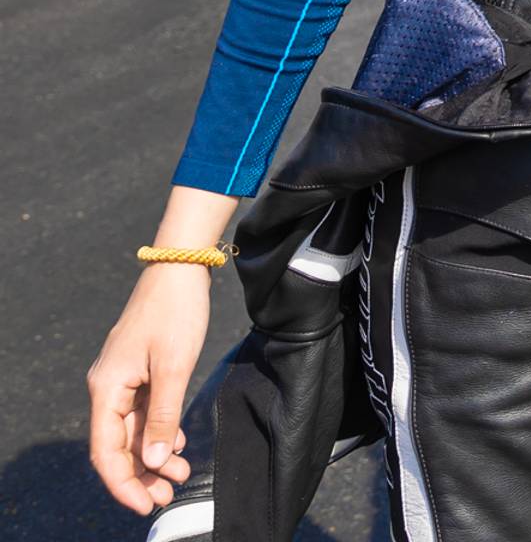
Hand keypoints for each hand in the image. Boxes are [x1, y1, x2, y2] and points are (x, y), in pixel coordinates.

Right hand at [87, 264, 209, 513]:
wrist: (181, 267)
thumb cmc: (176, 312)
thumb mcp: (174, 366)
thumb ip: (162, 415)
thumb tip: (152, 462)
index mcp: (106, 389)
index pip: (105, 452)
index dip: (123, 483)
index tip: (145, 505)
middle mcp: (108, 387)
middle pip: (118, 445)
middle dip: (142, 474)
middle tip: (168, 494)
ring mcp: (124, 378)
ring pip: (133, 430)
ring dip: (154, 454)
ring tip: (180, 474)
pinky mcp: (141, 370)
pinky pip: (144, 411)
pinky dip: (159, 429)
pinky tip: (176, 443)